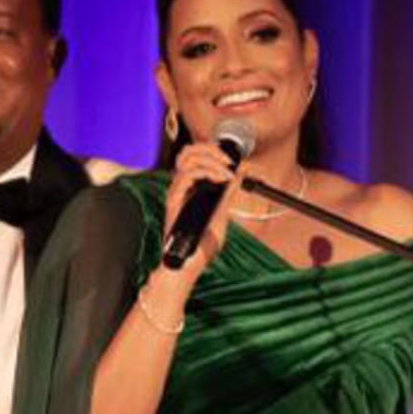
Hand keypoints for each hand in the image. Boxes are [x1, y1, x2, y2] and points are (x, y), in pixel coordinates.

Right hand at [163, 142, 243, 279]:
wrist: (189, 265)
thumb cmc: (200, 245)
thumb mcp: (221, 214)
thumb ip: (228, 194)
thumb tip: (239, 175)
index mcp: (189, 188)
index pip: (195, 157)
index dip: (213, 151)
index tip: (232, 160)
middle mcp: (180, 187)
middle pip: (188, 151)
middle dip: (211, 149)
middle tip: (228, 160)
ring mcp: (176, 193)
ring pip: (187, 158)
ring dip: (211, 159)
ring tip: (226, 170)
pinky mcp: (173, 200)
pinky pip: (187, 176)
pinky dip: (207, 172)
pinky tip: (221, 180)